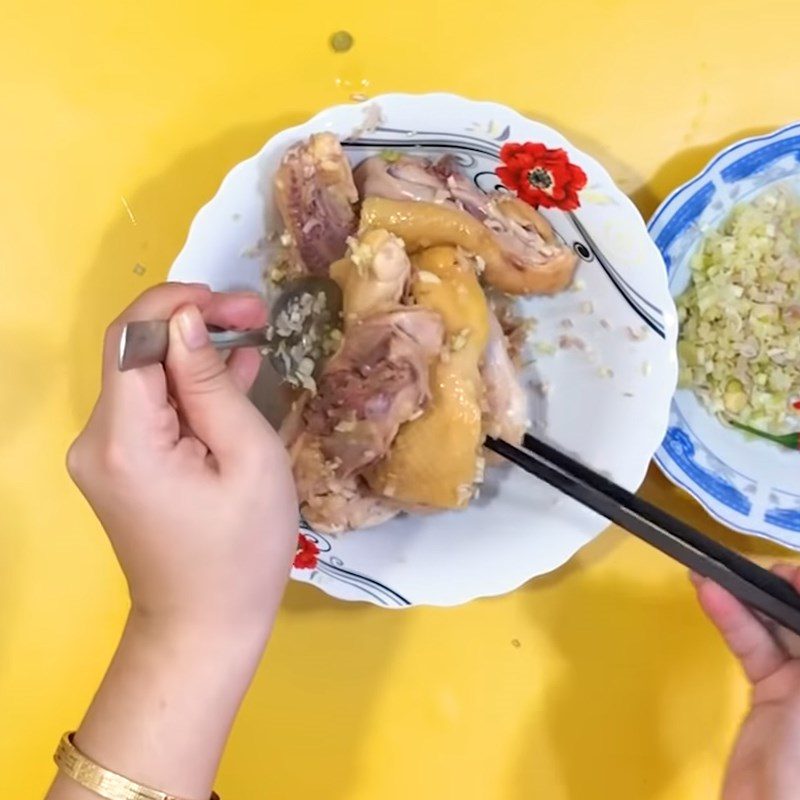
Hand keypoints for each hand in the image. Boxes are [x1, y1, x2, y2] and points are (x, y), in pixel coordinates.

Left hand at [67, 282, 297, 634]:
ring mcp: (103, 456)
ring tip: (252, 337)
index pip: (131, 337)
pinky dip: (186, 390)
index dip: (178, 304)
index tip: (234, 303)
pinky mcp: (119, 466)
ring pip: (145, 378)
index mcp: (125, 440)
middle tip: (256, 315)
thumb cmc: (241, 550)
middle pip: (135, 353)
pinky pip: (150, 410)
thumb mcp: (247, 458)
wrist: (205, 627)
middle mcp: (97, 441)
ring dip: (194, 354)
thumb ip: (211, 383)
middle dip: (192, 324)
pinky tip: (232, 376)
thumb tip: (185, 320)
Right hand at [693, 565, 799, 799]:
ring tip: (714, 570)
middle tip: (751, 565)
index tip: (789, 570)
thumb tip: (798, 580)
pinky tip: (710, 596)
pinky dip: (731, 620)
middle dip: (782, 589)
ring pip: (778, 627)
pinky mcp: (772, 694)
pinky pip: (753, 646)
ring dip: (746, 598)